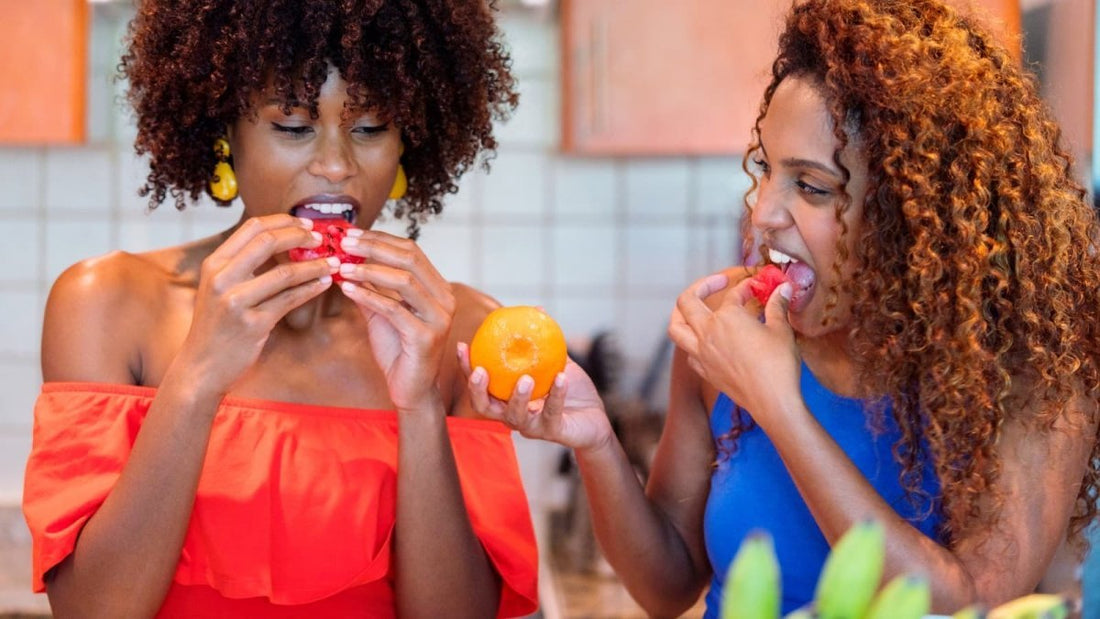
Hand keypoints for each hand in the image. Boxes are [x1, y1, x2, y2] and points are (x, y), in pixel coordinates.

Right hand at [175, 215, 334, 395]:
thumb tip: (280, 240)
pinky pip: (289, 300)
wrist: (201, 367)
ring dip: (315, 265)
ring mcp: (236, 301)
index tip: (305, 223)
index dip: (283, 221)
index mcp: (214, 264)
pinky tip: (324, 283)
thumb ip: (242, 265)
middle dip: (300, 236)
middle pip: (268, 242)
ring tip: (334, 262)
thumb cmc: (216, 327)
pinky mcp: (253, 324)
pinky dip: (311, 288)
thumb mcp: (219, 288)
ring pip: (284, 272)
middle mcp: (222, 278)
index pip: (252, 228)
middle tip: (322, 239)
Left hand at [336, 229, 455, 412]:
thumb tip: (344, 259)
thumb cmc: (398, 350)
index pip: (411, 250)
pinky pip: (394, 309)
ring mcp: (439, 318)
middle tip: (344, 243)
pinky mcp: (426, 337)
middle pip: (410, 259)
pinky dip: (368, 296)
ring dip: (368, 270)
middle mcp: (445, 299)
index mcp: (438, 288)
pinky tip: (347, 289)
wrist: (410, 389)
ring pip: (404, 281)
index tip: (351, 234)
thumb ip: (369, 286)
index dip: (380, 239)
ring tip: (341, 267)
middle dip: (374, 248)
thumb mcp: (380, 311)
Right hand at [457, 345, 612, 452]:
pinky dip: (557, 395)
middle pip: (485, 407)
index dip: (467, 367)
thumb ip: (544, 343)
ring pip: (515, 417)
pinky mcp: (553, 432)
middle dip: (478, 391)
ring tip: (525, 378)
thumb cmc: (572, 391)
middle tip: (480, 371)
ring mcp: (532, 426)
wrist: (596, 418)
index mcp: (507, 398)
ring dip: (518, 398)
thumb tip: (536, 309)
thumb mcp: (556, 362)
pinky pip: (552, 413)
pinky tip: (561, 377)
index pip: (480, 384)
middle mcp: (513, 415)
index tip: (462, 345)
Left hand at [668, 271, 801, 431]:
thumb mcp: (781, 330)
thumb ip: (777, 306)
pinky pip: (687, 351)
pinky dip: (691, 341)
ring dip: (680, 314)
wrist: (772, 401)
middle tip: (719, 282)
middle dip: (701, 286)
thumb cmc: (779, 365)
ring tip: (694, 308)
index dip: (747, 287)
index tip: (756, 287)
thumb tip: (782, 289)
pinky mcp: (703, 370)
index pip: (733, 294)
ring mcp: (701, 353)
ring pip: (675, 327)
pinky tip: (705, 340)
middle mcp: (707, 332)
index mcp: (727, 317)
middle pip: (686, 301)